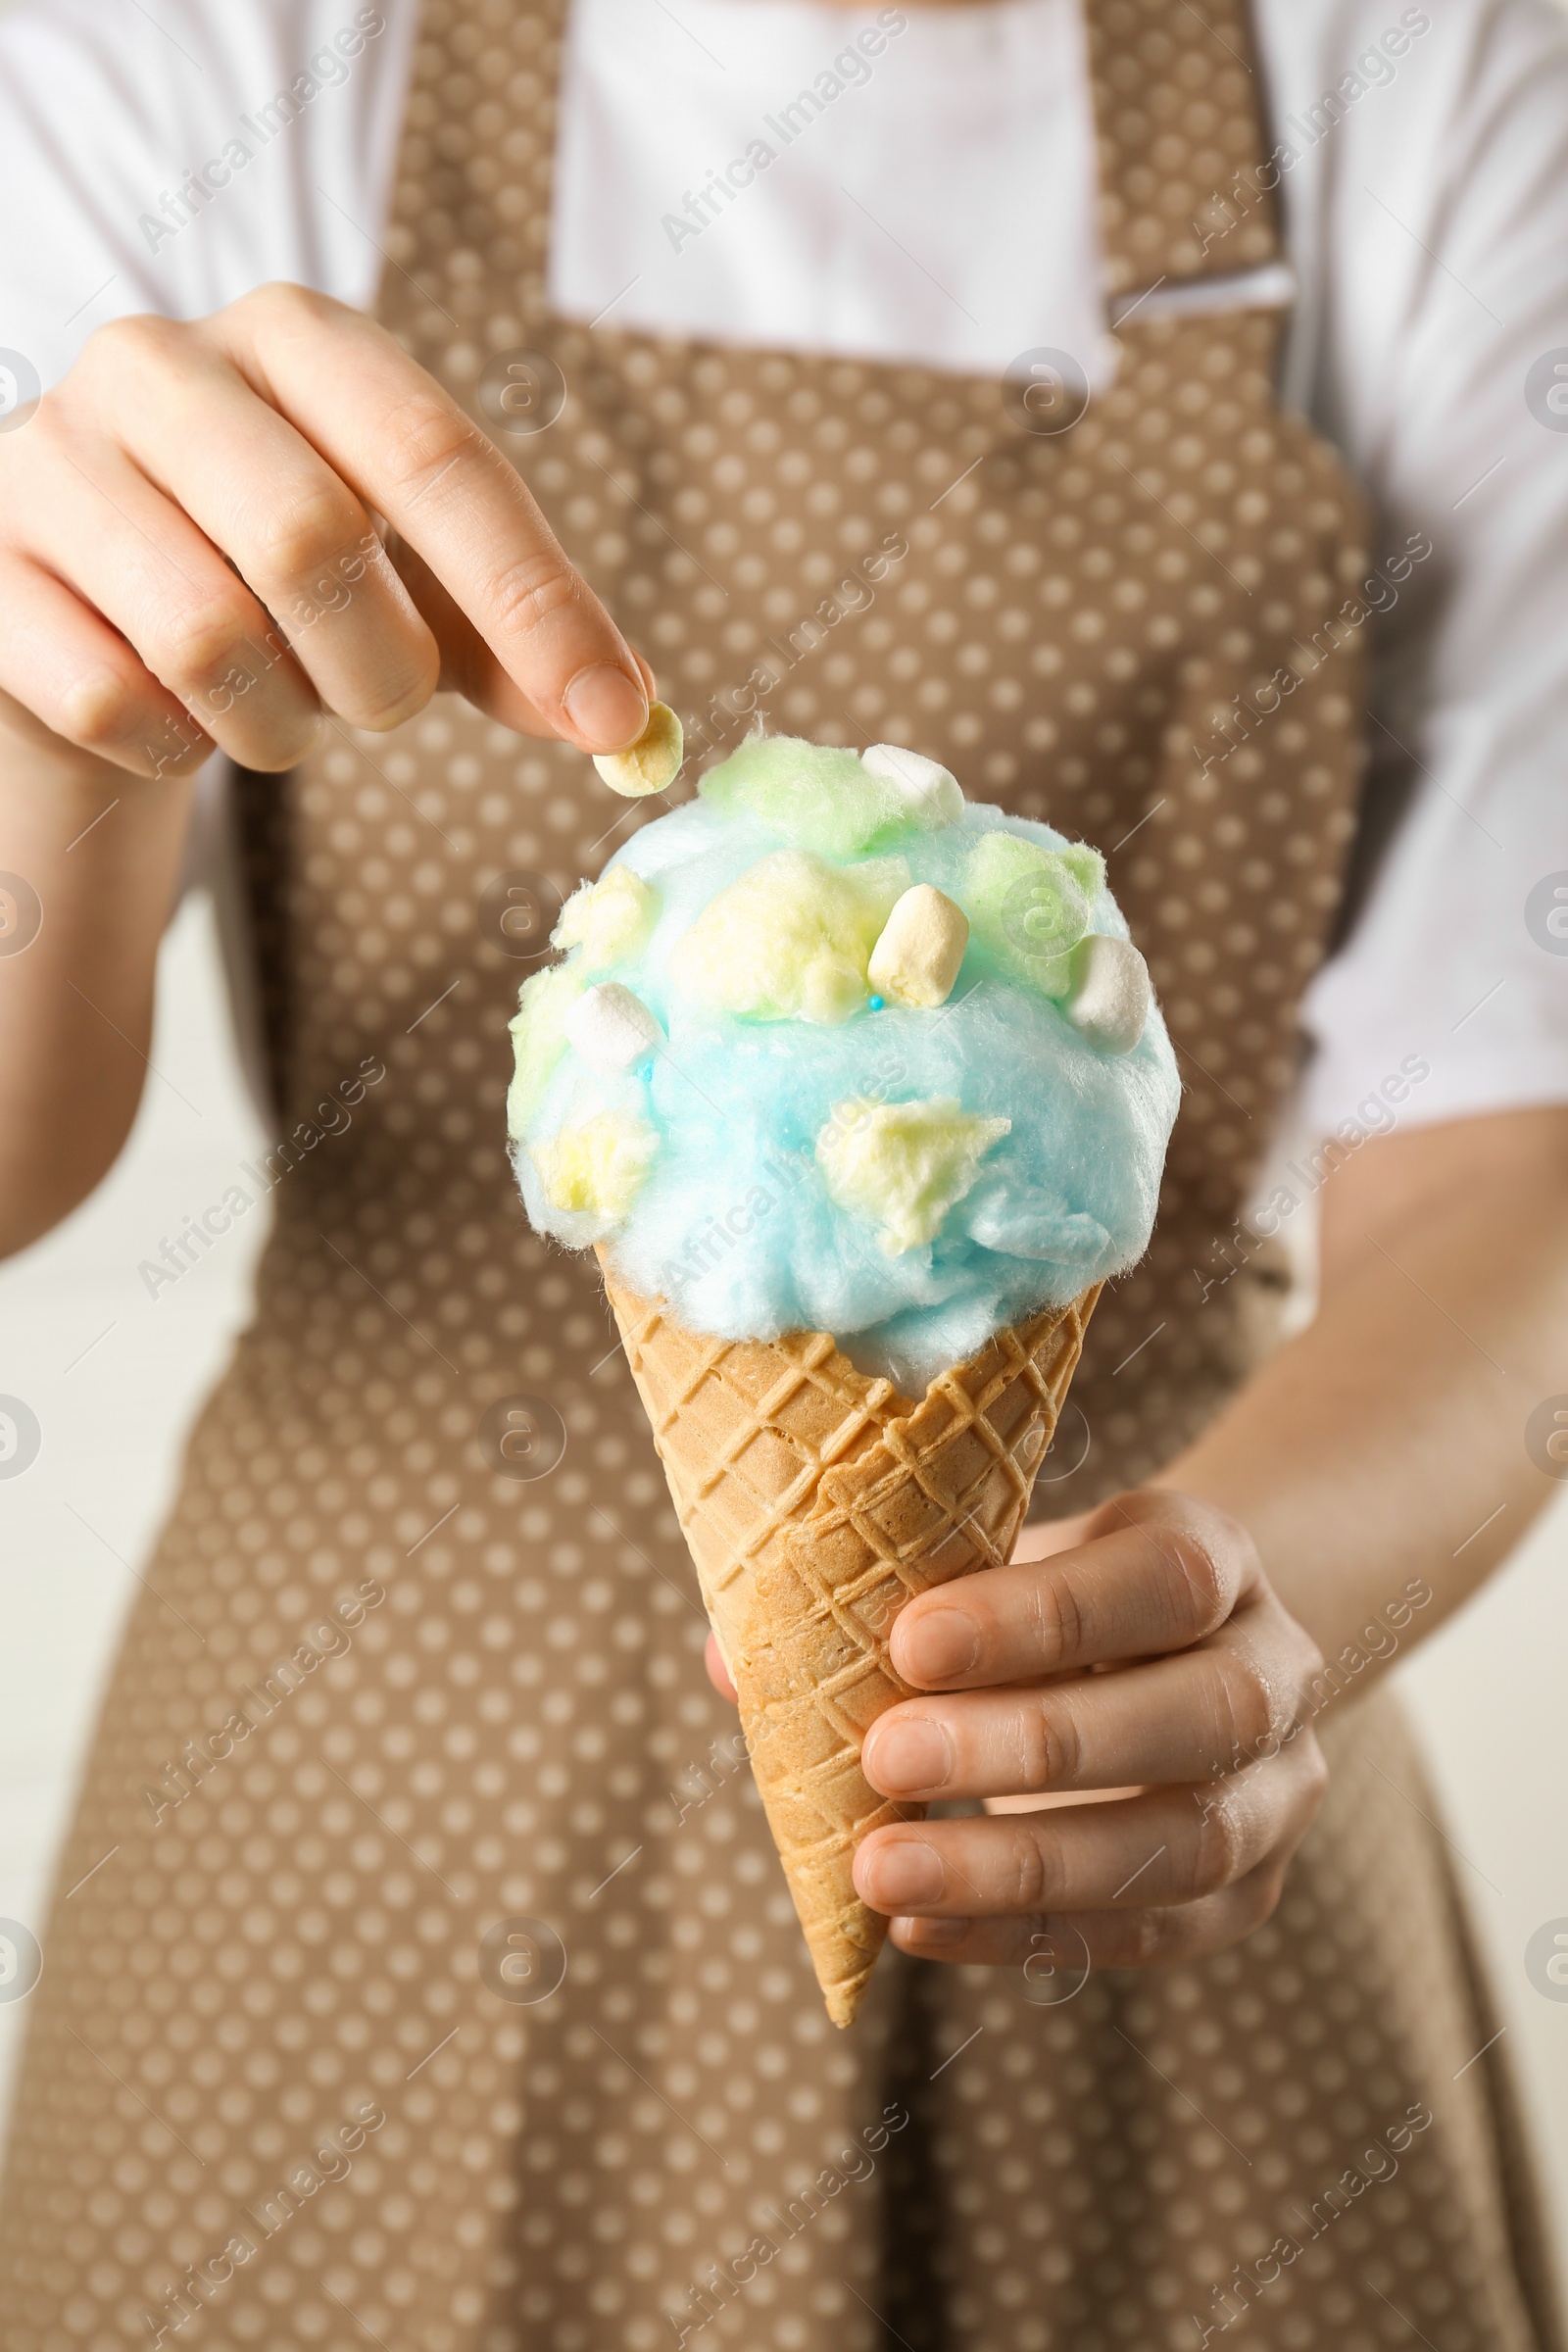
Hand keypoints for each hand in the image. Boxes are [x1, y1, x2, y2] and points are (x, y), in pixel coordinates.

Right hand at [0, 282, 651, 777]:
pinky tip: (177, 718)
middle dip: (379, 671)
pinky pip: (115, 701)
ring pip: (206, 636)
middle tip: (382, 704)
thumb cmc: (274, 591)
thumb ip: (518, 640)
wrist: (81, 612)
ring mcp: (51, 457)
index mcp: (297, 338)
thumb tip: (626, 716)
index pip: (435, 456)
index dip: (535, 599)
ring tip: (274, 706)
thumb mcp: (411, 590)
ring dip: (277, 722)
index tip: (612, 715)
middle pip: (311, 541)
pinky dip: (177, 749)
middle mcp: (160, 363)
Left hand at [851, 1490, 1328, 1967]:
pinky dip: (1027, 1935)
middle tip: (886, 1757)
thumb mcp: (1004, 1561)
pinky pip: (1155, 1932)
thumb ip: (906, 1598)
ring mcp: (1279, 1792)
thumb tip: (750, 1669)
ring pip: (1188, 1844)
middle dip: (1036, 1742)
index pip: (1163, 1577)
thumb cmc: (1051, 1599)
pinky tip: (918, 1924)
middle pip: (1200, 1713)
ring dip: (1024, 1867)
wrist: (1171, 1653)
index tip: (911, 1640)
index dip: (1045, 1613)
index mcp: (1219, 1555)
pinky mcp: (1248, 1893)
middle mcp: (1277, 1669)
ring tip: (883, 1871)